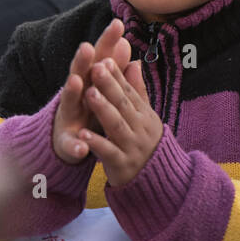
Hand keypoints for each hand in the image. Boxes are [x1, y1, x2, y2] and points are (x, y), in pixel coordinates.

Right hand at [51, 20, 130, 163]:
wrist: (68, 143)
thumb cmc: (88, 110)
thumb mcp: (101, 90)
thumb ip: (112, 70)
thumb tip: (125, 43)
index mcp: (89, 82)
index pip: (100, 59)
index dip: (108, 41)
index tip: (119, 23)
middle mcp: (76, 95)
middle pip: (79, 73)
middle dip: (82, 61)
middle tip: (87, 47)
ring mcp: (69, 116)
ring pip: (68, 101)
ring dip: (71, 91)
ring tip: (76, 81)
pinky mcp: (66, 141)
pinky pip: (70, 143)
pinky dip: (74, 146)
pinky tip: (80, 149)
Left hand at [76, 58, 163, 186]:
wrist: (157, 181)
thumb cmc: (145, 143)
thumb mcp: (144, 117)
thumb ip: (137, 91)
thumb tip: (134, 62)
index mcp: (144, 115)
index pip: (129, 92)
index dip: (117, 76)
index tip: (104, 60)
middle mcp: (140, 128)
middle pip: (123, 104)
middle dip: (109, 86)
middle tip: (96, 68)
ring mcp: (132, 147)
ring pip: (116, 125)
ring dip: (103, 109)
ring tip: (89, 93)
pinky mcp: (122, 165)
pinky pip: (108, 152)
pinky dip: (96, 144)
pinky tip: (82, 135)